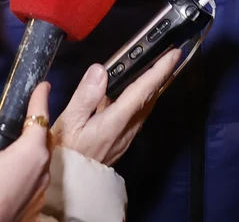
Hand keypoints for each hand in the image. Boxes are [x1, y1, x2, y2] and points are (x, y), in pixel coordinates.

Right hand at [0, 82, 51, 221]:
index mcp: (32, 152)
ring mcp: (39, 189)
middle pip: (41, 139)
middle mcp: (42, 169)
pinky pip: (31, 178)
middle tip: (21, 116)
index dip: (40, 99)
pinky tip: (5, 173)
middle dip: (32, 126)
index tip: (43, 86)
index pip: (40, 117)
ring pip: (36, 160)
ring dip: (25, 150)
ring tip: (5, 148)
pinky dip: (21, 169)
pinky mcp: (32, 203)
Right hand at [52, 50, 180, 166]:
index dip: (159, 71)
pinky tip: (130, 92)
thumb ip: (86, 95)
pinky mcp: (122, 140)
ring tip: (154, 68)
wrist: (69, 184)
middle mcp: (128, 129)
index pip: (143, 91)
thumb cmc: (65, 151)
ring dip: (152, 87)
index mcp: (116, 121)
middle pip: (150, 98)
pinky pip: (137, 114)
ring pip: (145, 107)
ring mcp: (127, 136)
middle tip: (168, 56)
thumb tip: (101, 70)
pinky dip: (140, 98)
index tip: (173, 54)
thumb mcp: (69, 122)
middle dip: (161, 76)